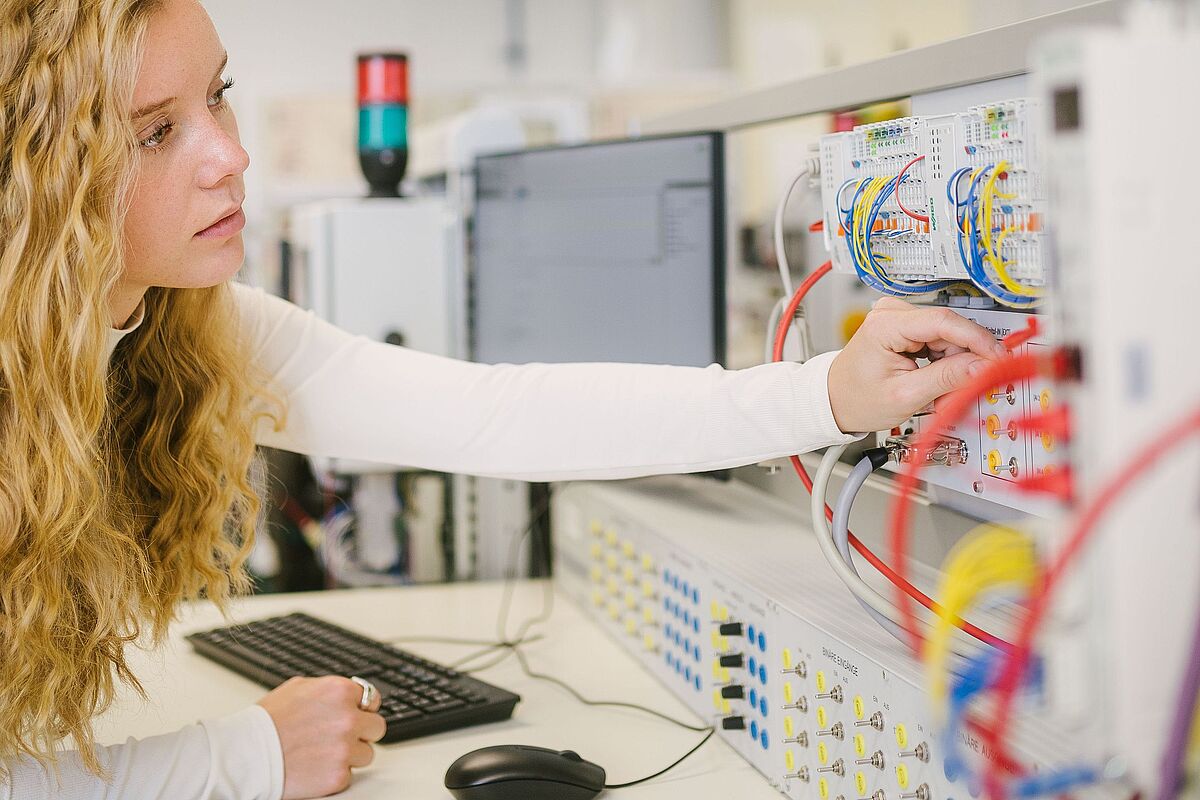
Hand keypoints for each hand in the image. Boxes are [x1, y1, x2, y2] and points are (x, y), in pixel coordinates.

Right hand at [257, 675, 386, 799]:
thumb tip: (348, 692)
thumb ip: (329, 689)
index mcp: (339, 691)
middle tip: (341, 737)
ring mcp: (345, 748)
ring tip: (323, 753)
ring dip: (350, 754)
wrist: (247, 754)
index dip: (362, 709)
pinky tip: (316, 766)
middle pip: (377, 727)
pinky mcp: (338, 775)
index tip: (355, 715)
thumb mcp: (298, 687)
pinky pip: (349, 775)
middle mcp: (348, 718)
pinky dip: (335, 773)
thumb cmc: (266, 722)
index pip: (372, 699)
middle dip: (362, 732)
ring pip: (367, 754)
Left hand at [827, 297, 1005, 432]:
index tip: (998, 358)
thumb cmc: (857, 398)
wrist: (836, 400)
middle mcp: (892, 313)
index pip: (944, 321)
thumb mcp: (906, 395)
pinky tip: (933, 382)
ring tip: (938, 393)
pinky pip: (940, 342)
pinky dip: (943, 364)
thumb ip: (947, 379)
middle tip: (959, 391)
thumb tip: (982, 366)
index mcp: (885, 324)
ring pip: (948, 338)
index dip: (977, 340)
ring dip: (952, 367)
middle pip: (950, 331)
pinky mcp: (906, 327)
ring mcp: (899, 318)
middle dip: (962, 362)